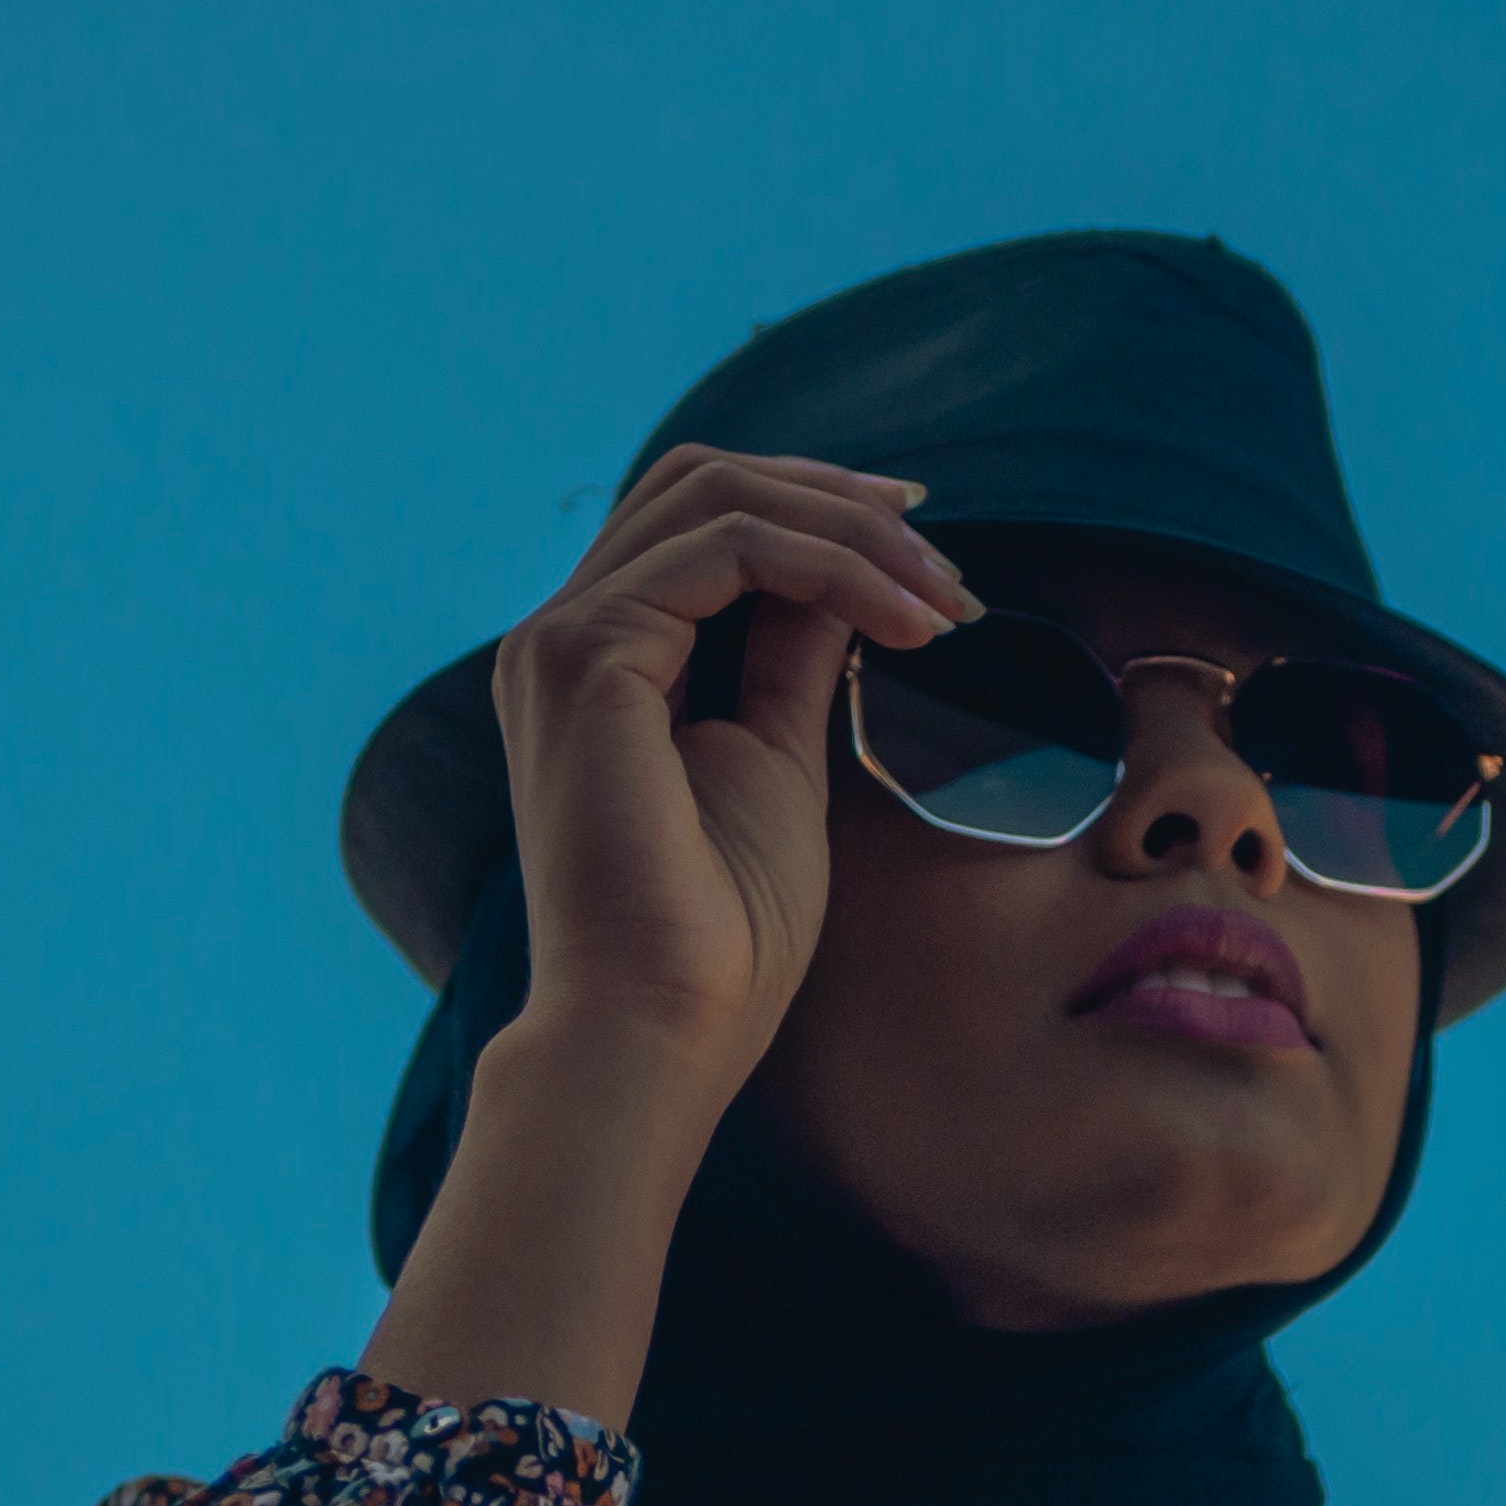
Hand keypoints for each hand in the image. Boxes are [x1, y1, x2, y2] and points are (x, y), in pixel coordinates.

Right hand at [492, 443, 980, 1091]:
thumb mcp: (776, 761)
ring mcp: (564, 638)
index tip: (923, 556)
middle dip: (838, 502)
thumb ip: (791, 661)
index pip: (700, 526)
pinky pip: (729, 548)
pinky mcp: (587, 653)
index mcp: (602, 665)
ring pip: (717, 494)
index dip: (816, 514)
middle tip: (942, 559)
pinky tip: (904, 621)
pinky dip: (830, 566)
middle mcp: (566, 637)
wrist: (661, 1024)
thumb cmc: (718, 934)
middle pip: (702, 480)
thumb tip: (840, 586)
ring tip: (942, 597)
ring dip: (850, 531)